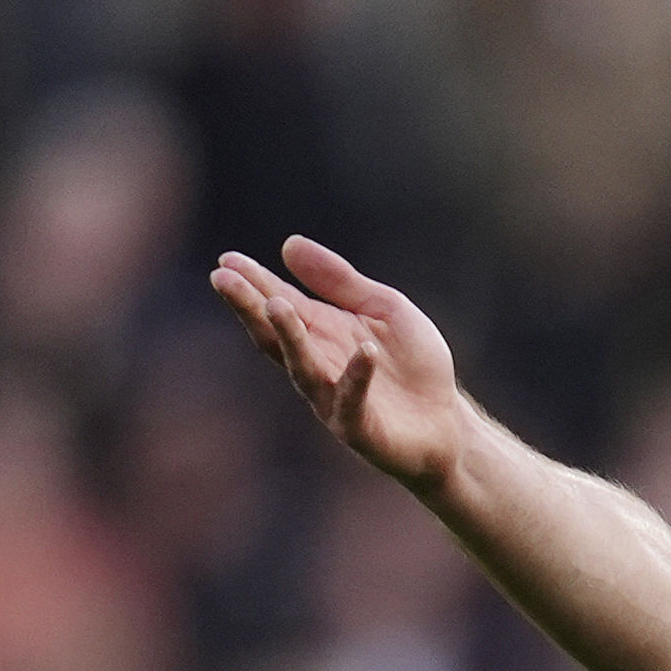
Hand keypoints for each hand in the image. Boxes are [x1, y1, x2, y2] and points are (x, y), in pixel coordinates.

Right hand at [210, 238, 472, 493]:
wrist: (447, 423)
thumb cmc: (413, 365)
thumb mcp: (382, 309)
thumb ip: (340, 281)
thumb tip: (289, 244)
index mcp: (320, 332)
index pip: (280, 303)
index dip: (254, 282)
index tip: (227, 259)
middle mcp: (318, 363)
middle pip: (275, 334)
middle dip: (249, 307)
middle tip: (223, 278)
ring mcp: (333, 398)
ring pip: (303, 367)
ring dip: (289, 336)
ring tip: (275, 304)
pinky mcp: (359, 427)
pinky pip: (354, 400)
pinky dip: (358, 376)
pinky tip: (364, 351)